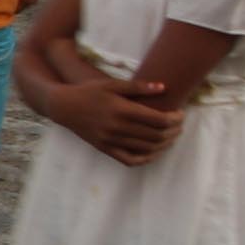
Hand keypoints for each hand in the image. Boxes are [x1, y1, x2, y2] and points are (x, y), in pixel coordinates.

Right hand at [60, 77, 183, 163]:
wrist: (64, 107)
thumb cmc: (89, 92)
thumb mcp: (112, 84)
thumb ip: (138, 87)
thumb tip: (163, 88)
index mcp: (122, 110)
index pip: (158, 120)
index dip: (175, 119)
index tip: (180, 114)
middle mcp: (117, 128)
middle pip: (156, 135)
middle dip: (174, 131)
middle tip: (179, 125)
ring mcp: (111, 141)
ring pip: (147, 148)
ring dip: (165, 144)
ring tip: (171, 136)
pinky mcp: (106, 149)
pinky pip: (130, 160)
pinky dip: (146, 159)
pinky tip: (155, 152)